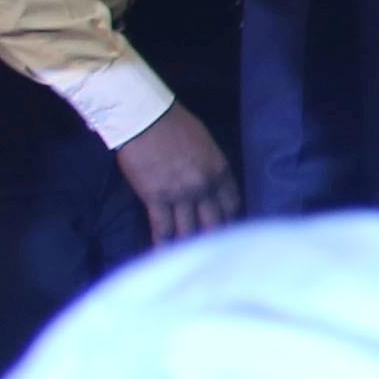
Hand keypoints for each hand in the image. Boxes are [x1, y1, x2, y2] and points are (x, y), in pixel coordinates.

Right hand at [109, 102, 237, 245]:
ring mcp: (181, 195)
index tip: (229, 227)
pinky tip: (163, 255)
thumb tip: (211, 181)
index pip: (231, 202)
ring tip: (189, 259)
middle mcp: (204, 187)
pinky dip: (163, 243)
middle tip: (214, 252)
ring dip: (190, 244)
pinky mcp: (156, 198)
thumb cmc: (176, 124)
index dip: (229, 217)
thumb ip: (211, 166)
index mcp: (220, 171)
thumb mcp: (206, 144)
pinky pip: (162, 227)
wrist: (146, 119)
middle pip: (215, 221)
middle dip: (215, 237)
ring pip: (189, 229)